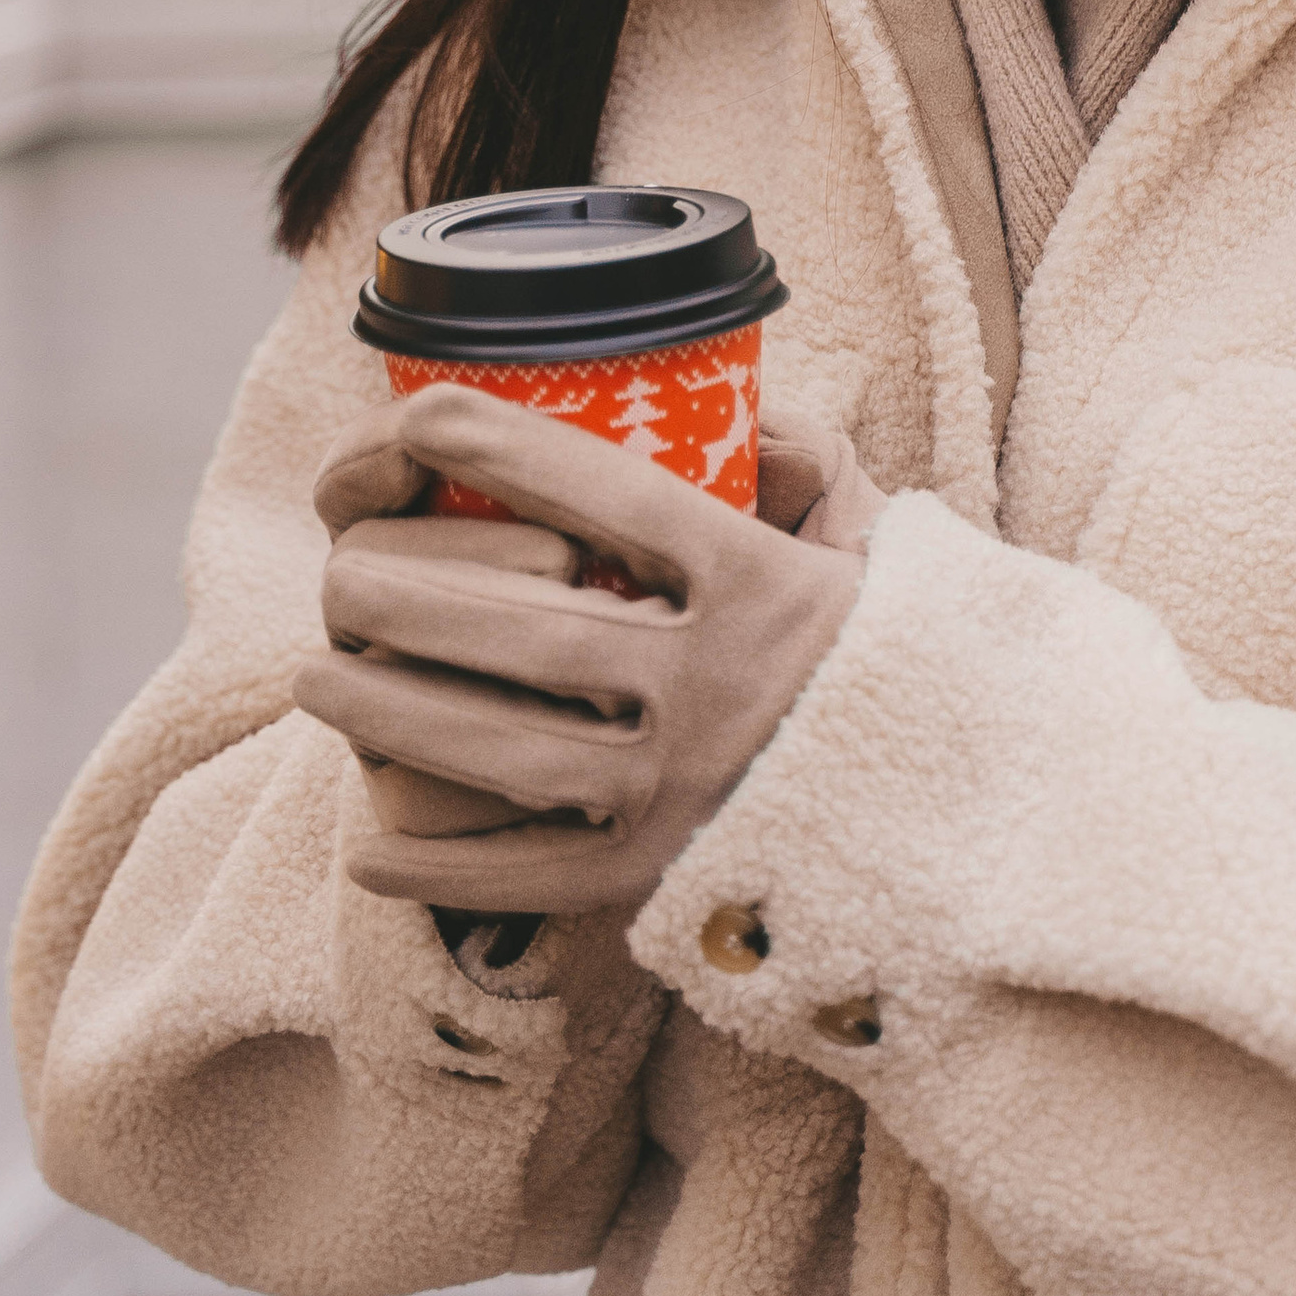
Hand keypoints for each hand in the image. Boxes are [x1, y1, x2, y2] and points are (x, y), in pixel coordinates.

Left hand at [294, 386, 880, 910]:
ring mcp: (685, 791)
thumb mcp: (874, 541)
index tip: (420, 413)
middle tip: (336, 578)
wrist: (975, 812)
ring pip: (501, 749)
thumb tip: (738, 414)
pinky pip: (523, 877)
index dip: (504, 446)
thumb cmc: (896, 652)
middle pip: (525, 630)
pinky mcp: (662, 882)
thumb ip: (807, 465)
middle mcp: (720, 685)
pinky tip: (368, 841)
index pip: (611, 495)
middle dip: (405, 596)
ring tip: (320, 678)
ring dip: (389, 712)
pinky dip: (435, 864)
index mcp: (764, 583)